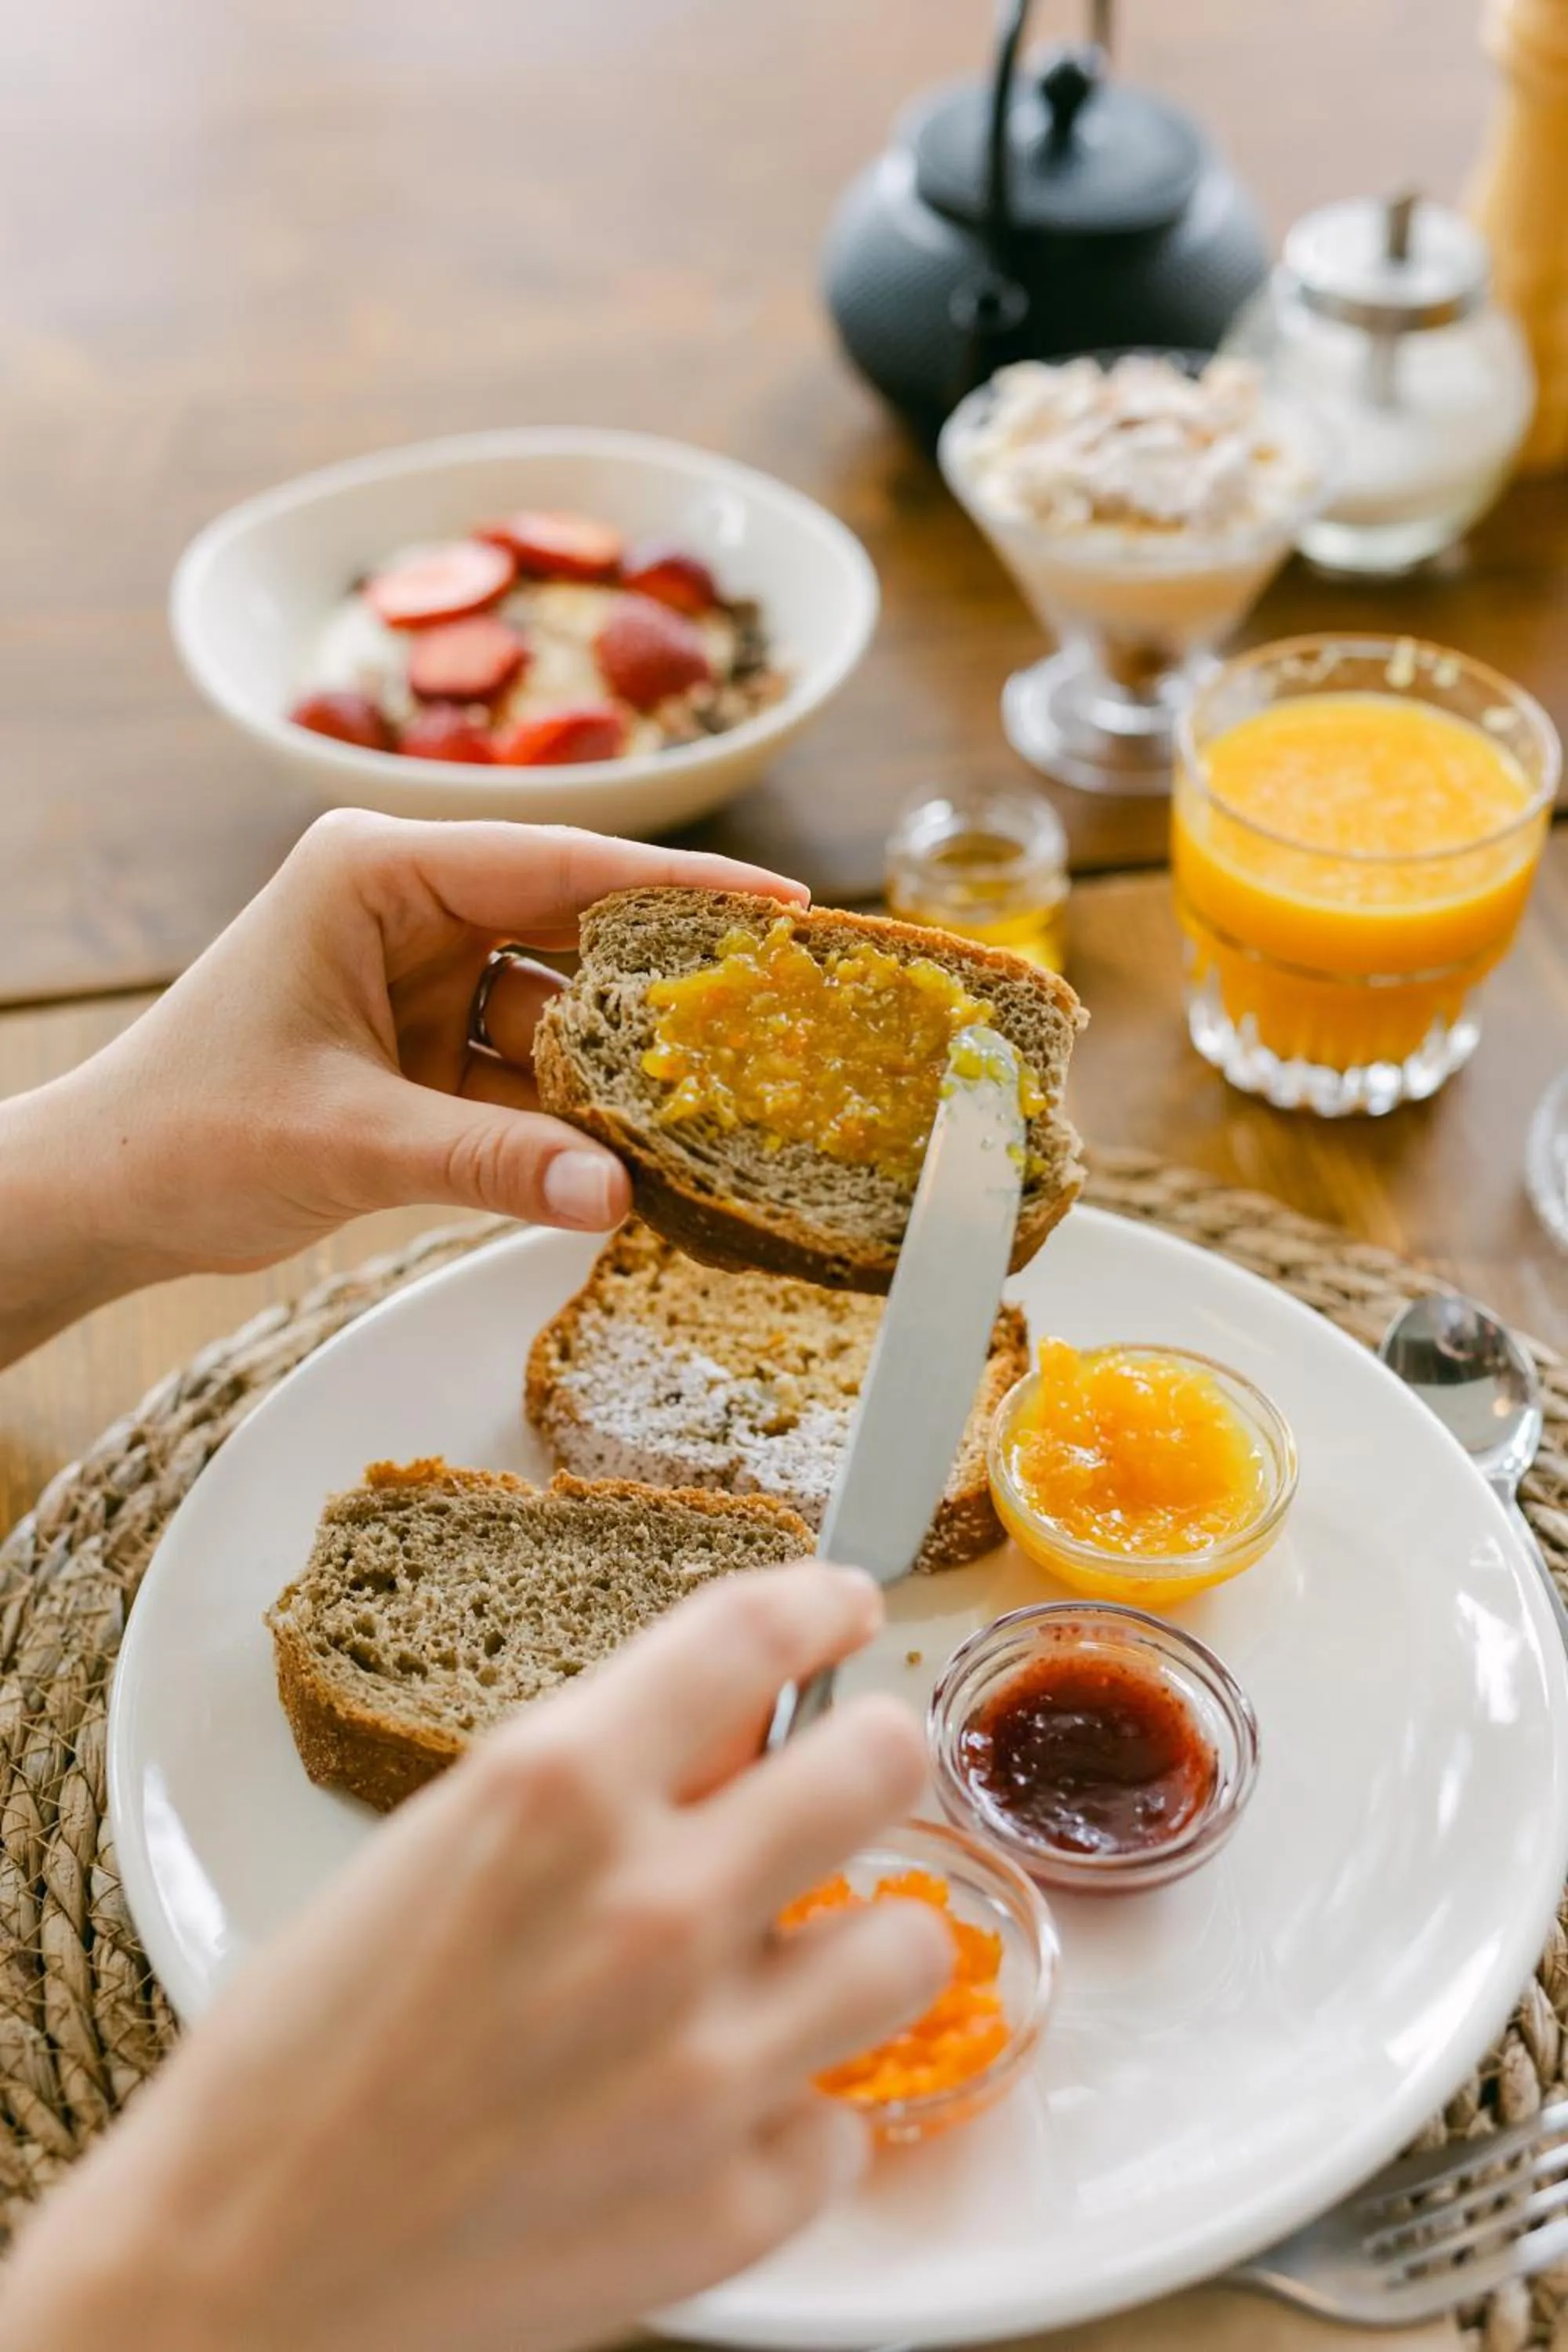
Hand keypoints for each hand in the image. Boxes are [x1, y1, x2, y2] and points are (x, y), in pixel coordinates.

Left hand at [0, 812, 804, 1358]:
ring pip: (559, 1011)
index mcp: (376, 871)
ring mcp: (419, 979)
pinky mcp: (424, 1049)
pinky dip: (573, 1117)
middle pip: (573, 929)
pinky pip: (528, 1074)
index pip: (558, 863)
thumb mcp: (347, 1139)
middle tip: (770, 1013)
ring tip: (712, 1109)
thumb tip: (617, 1196)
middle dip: (662, 982)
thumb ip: (489, 1167)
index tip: (778, 905)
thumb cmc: (186, 1132)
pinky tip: (634, 1154)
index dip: (677, 887)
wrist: (106, 1199)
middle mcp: (407, 906)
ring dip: (620, 1067)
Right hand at [1, 1567, 945, 2351]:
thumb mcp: (441, 1842)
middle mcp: (652, 1910)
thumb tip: (738, 1723)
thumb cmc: (307, 2048)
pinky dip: (792, 2110)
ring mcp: (704, 2066)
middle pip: (882, 1762)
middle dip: (872, 1752)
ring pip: (910, 1943)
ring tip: (795, 1956)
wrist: (237, 2262)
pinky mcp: (728, 2205)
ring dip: (858, 1936)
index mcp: (555, 1791)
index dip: (818, 1604)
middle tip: (848, 1774)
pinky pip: (842, 2120)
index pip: (754, 1634)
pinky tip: (719, 2106)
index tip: (840, 1608)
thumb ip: (598, 1776)